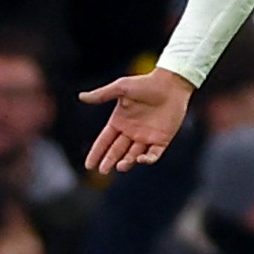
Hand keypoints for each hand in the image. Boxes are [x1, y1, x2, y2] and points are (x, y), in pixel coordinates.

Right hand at [79, 67, 193, 173]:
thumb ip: (102, 94)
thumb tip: (81, 96)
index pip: (104, 141)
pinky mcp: (162, 139)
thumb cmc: (146, 83)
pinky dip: (148, 159)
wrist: (172, 83)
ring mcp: (147, 137)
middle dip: (109, 161)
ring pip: (133, 155)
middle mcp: (131, 132)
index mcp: (119, 121)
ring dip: (127, 162)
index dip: (97, 153)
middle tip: (103, 170)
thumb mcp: (121, 88)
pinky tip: (141, 159)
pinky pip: (153, 154)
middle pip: (117, 151)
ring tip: (120, 166)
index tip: (89, 166)